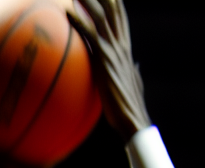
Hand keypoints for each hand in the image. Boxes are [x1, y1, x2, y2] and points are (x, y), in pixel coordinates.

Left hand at [68, 0, 150, 137]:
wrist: (132, 119)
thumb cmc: (129, 106)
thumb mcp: (133, 83)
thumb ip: (133, 70)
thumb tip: (136, 65)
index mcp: (125, 47)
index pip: (120, 16)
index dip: (114, 0)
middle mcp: (120, 44)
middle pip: (112, 9)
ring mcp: (113, 50)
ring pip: (101, 15)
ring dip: (88, 0)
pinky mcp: (104, 59)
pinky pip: (90, 35)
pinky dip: (79, 21)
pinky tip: (68, 12)